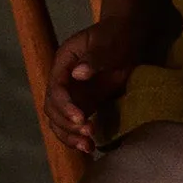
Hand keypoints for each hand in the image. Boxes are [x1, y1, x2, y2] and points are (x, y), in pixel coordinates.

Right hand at [43, 15, 147, 153]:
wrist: (129, 36)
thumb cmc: (117, 34)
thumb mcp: (108, 42)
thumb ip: (94, 57)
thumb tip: (77, 74)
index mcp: (63, 62)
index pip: (56, 89)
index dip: (65, 106)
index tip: (80, 117)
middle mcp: (62, 80)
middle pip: (53, 109)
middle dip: (67, 125)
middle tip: (87, 132)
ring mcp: (72, 94)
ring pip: (60, 121)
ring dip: (70, 136)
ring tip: (88, 146)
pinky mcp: (83, 103)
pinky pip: (75, 124)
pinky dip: (79, 136)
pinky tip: (90, 147)